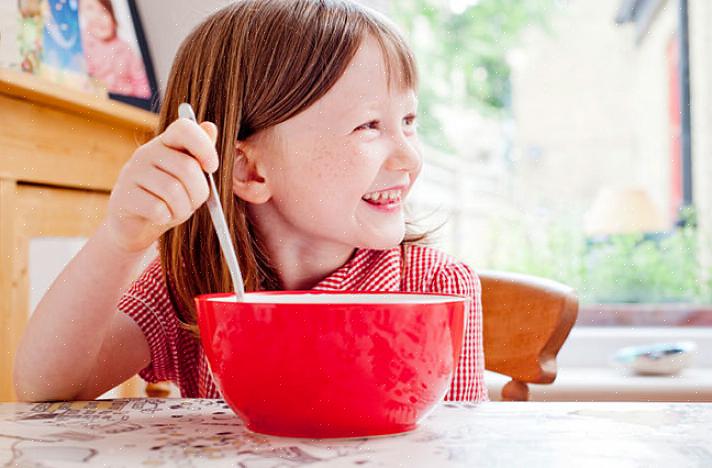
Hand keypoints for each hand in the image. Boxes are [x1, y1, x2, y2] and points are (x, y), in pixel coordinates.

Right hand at [105, 118, 218, 252]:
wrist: (137, 225)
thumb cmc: (168, 198)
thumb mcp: (189, 177)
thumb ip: (200, 154)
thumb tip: (210, 127)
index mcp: (165, 143)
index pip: (184, 128)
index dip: (204, 147)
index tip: (211, 168)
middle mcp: (146, 152)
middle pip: (187, 167)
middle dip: (198, 192)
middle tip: (193, 202)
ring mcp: (132, 172)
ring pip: (173, 190)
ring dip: (183, 208)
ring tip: (176, 211)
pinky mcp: (123, 196)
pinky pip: (158, 208)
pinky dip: (166, 217)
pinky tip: (160, 216)